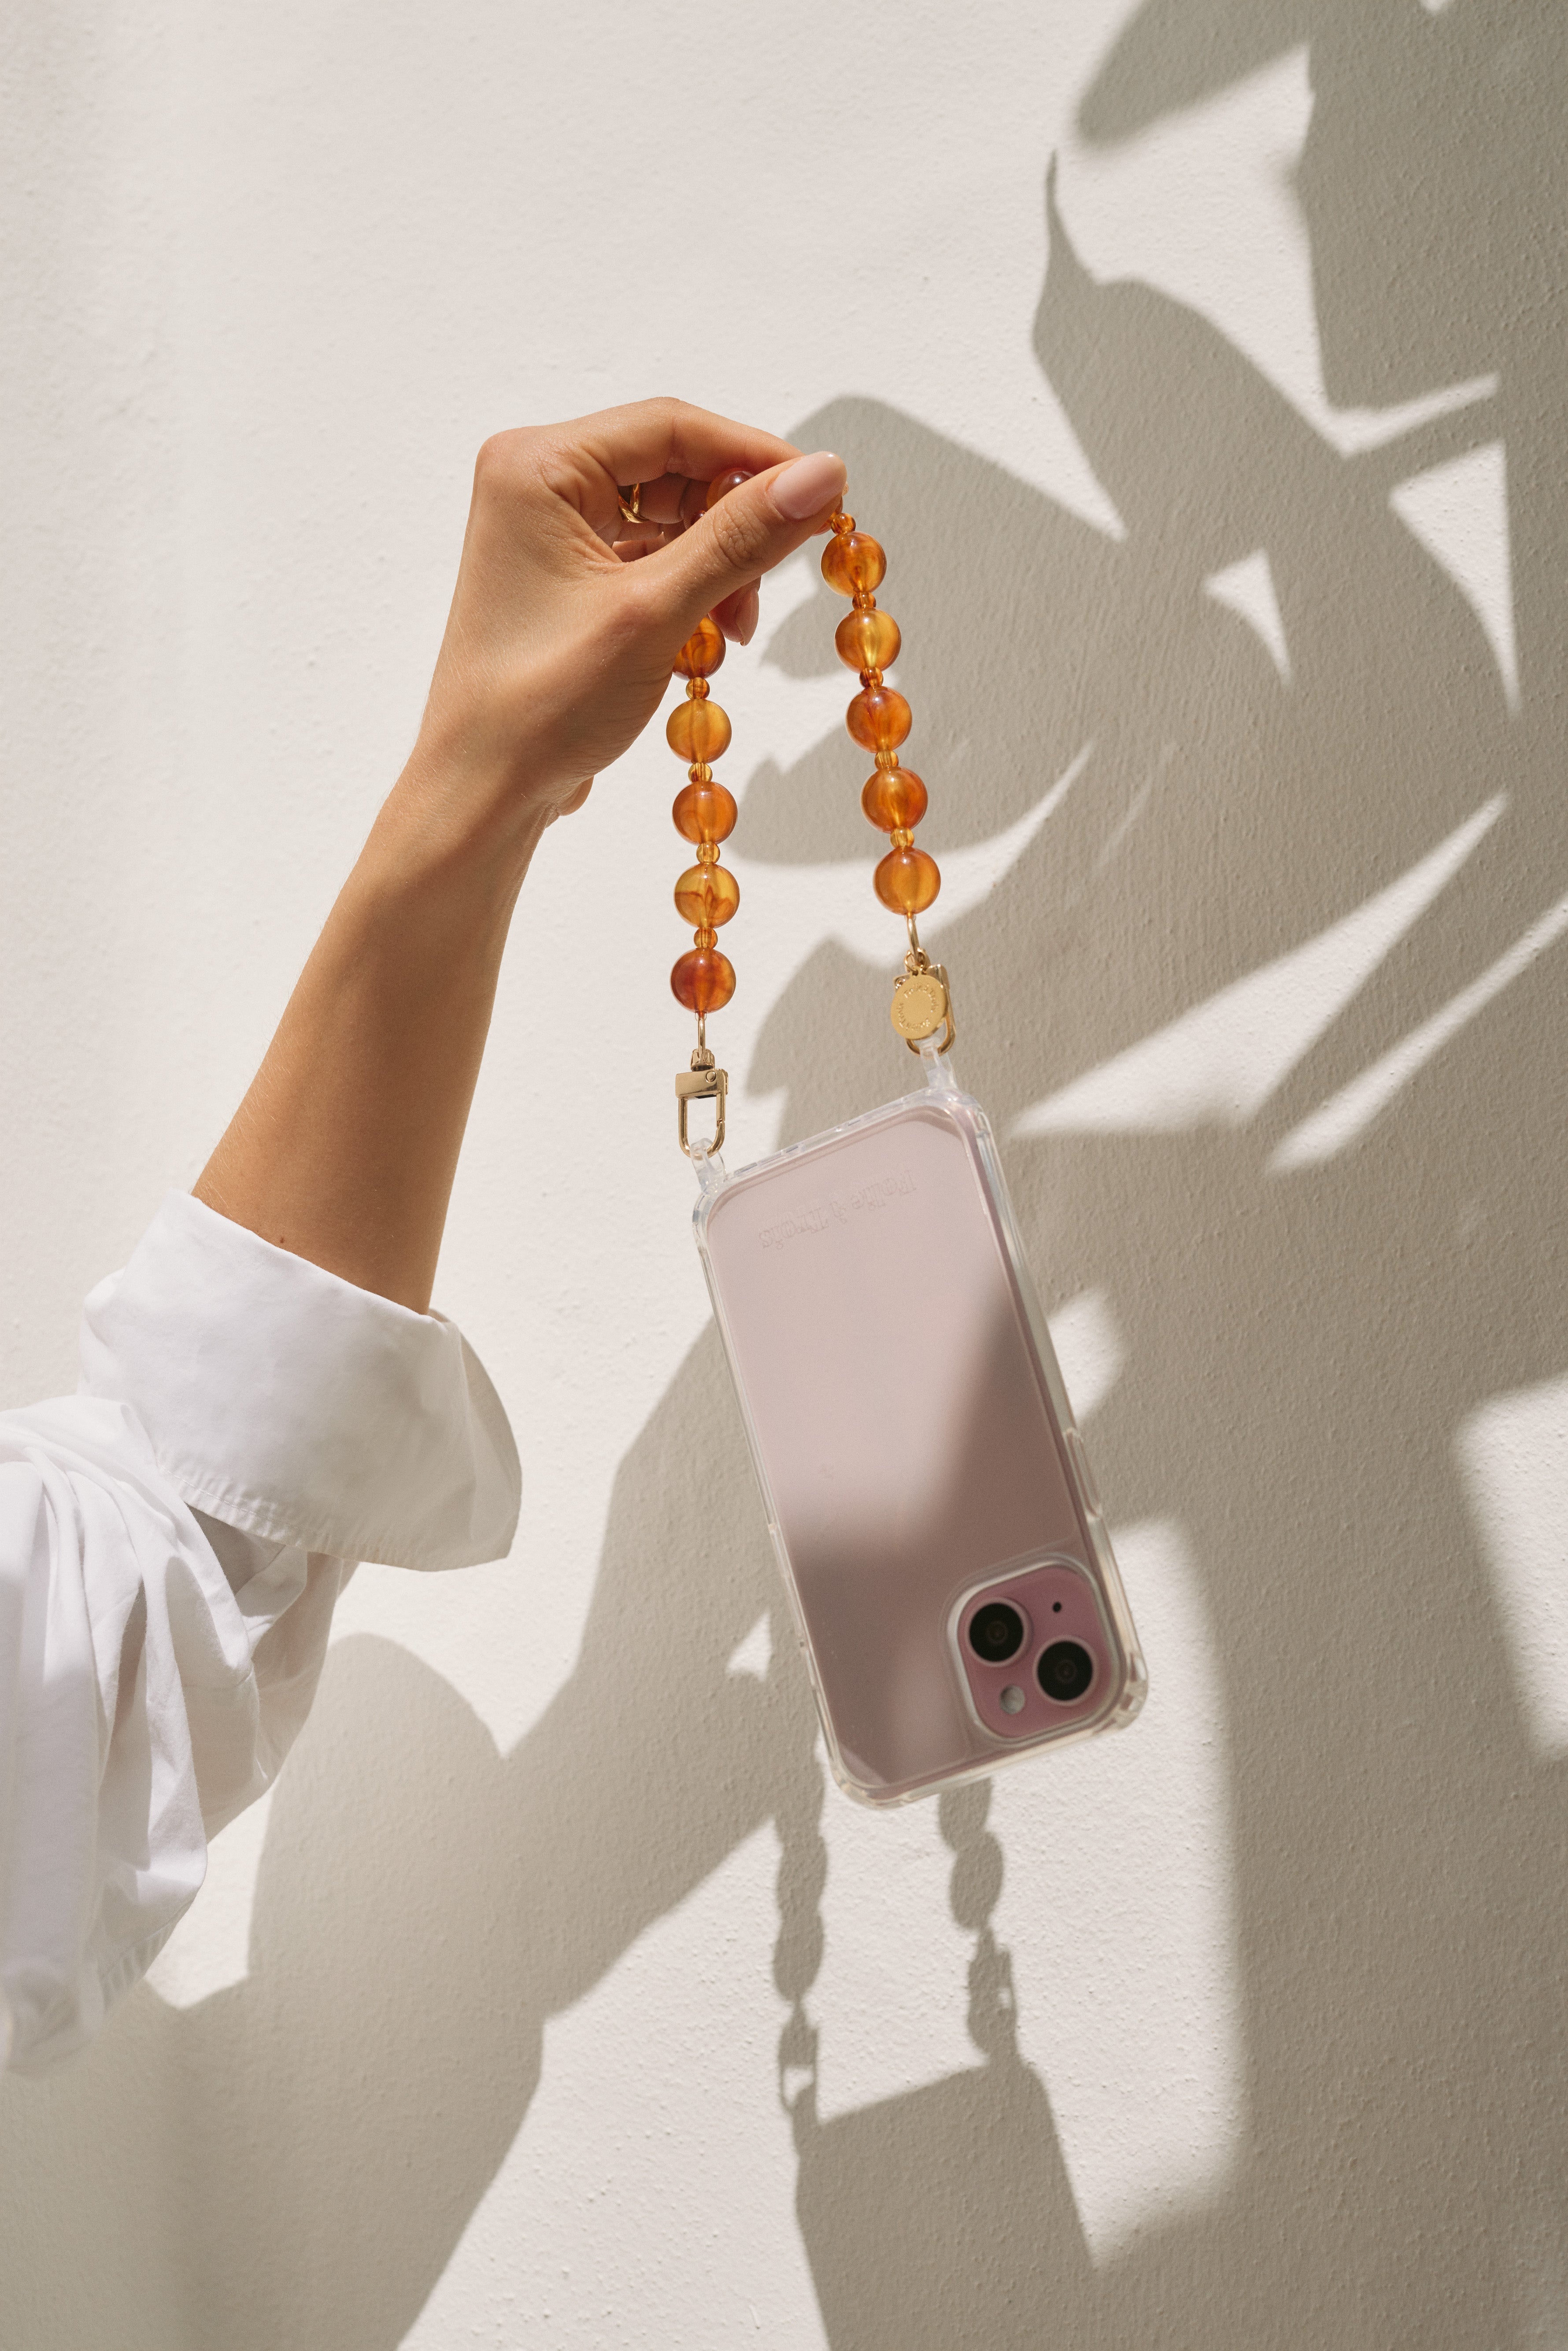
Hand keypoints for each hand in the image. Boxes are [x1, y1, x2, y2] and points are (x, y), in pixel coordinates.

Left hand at [405, 398, 846, 853]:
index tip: (822, 495)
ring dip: (717, 568)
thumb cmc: (541, 706)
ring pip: (669, 520)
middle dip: (733, 526)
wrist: (483, 792)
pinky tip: (706, 640)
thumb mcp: (655, 612)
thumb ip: (741, 537)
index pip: (671, 425)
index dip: (755, 456)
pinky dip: (690, 594)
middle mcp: (537, 485)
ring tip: (733, 629)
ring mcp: (550, 534)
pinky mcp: (567, 581)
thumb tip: (823, 478)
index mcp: (537, 466)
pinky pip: (650, 561)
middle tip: (769, 584)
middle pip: (672, 469)